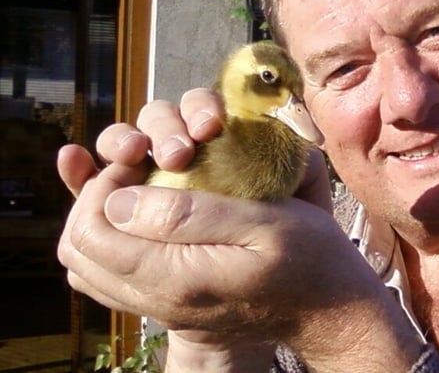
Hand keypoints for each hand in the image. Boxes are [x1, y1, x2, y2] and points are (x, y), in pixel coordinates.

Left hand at [57, 88, 417, 370]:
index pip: (90, 232)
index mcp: (176, 278)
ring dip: (100, 221)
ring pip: (87, 268)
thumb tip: (119, 200)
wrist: (330, 310)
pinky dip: (113, 244)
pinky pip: (110, 280)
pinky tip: (148, 220)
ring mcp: (161, 309)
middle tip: (136, 171)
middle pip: (77, 252)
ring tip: (140, 191)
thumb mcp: (263, 221)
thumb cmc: (309, 257)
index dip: (102, 184)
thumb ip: (190, 212)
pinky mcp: (171, 308)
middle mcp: (157, 301)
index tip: (143, 159)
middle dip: (92, 200)